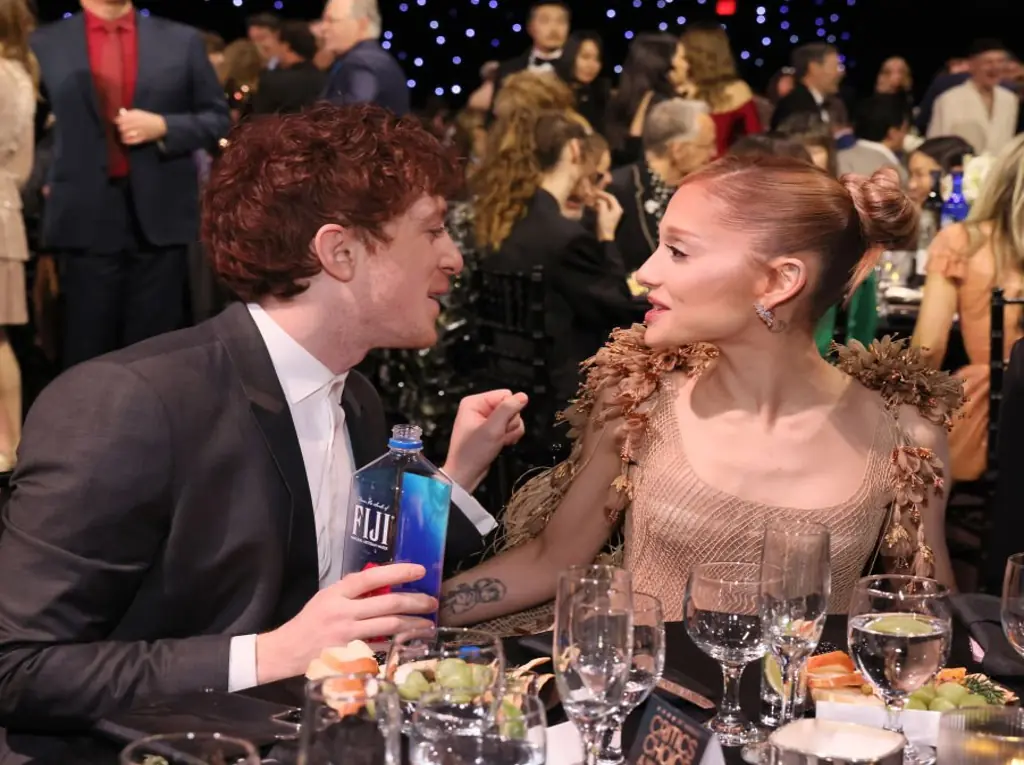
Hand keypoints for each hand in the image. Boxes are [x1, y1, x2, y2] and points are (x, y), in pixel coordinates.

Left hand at [115, 108, 167, 145]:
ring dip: (122, 134)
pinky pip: (131, 141)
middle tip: (121, 128)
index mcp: (135, 116)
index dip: (117, 121)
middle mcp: (137, 123)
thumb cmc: (149, 118)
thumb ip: (129, 113)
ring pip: (125, 134)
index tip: (118, 122)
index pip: (120, 119)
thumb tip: (120, 113)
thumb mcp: (139, 112)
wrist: (161, 125)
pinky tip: (125, 140)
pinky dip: (126, 141)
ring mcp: (139, 131)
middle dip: (120, 128)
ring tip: (123, 134)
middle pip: (121, 127)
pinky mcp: (142, 138)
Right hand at [255, 563, 435, 682]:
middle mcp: (344, 613)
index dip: (398, 572)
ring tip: (429, 623)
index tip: (420, 570)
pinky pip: (382, 647)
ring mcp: (348, 635)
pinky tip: (412, 642)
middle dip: (416, 601)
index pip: (372, 577)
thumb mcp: (327, 597)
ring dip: (414, 624)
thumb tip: (384, 581)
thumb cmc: (310, 620)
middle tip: (432, 601)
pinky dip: (399, 644)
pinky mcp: (352, 655)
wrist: (288, 650)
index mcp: (337, 593)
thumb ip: (352, 590)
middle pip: (388, 604)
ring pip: (390, 626)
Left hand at [443, 389, 527, 491]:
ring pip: (513, 418)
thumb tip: (522, 396)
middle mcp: (480, 408)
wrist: (466, 474)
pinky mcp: (493, 430)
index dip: (508, 410)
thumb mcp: (492, 429)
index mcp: (475, 402)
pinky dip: (509, 437)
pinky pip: (510, 427)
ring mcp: (487, 419)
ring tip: (498, 441)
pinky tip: (501, 443)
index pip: (505, 395)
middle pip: (511, 406)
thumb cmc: (472, 453)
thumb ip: (507, 409)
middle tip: (498, 435)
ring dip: (510, 432)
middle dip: (509, 423)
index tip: (501, 424)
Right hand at [594, 191, 622, 240]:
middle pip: (609, 200)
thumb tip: (599, 199)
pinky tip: (594, 206)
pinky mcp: (609, 216)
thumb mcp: (602, 212)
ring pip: (607, 204)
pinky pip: (605, 208)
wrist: (605, 237)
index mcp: (617, 208)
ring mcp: (613, 213)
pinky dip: (600, 206)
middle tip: (594, 195)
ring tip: (593, 200)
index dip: (603, 193)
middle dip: (601, 197)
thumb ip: (601, 203)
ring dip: (600, 201)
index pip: (611, 197)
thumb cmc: (604, 224)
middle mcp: (617, 209)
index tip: (596, 192)